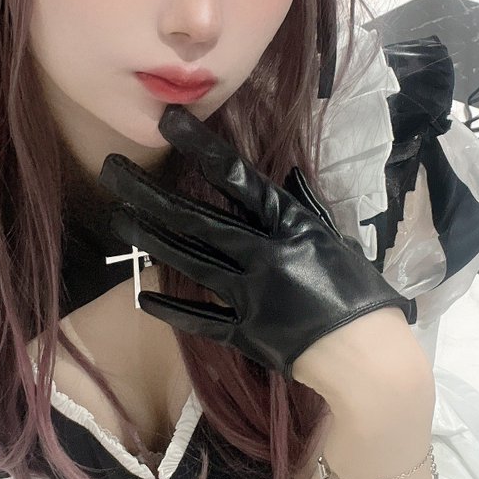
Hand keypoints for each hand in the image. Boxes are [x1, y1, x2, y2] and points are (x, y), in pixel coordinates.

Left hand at [98, 104, 415, 382]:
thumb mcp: (334, 238)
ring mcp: (250, 295)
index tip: (169, 121)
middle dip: (149, 193)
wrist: (368, 358)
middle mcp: (264, 255)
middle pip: (195, 219)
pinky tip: (141, 295)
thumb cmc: (358, 292)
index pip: (237, 178)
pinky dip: (171, 309)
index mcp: (290, 226)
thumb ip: (304, 206)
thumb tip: (287, 174)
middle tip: (111, 170)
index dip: (200, 147)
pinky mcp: (244, 333)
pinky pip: (200, 320)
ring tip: (117, 216)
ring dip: (147, 237)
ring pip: (188, 261)